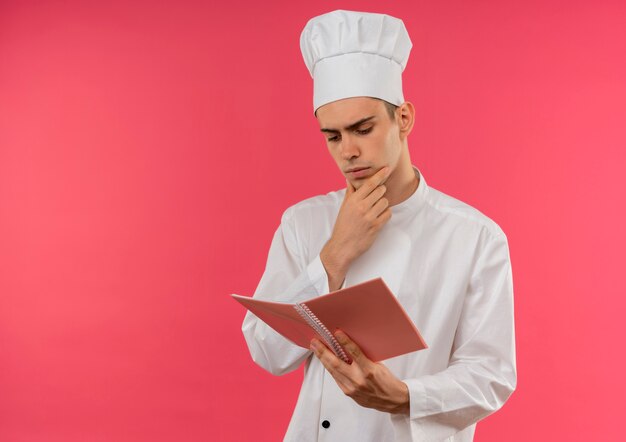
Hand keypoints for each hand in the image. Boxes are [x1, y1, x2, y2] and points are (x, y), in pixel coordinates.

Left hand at [310, 330, 408, 414]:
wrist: (392, 400)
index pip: (355, 353)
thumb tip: (350, 346)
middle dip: (323, 351)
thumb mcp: (378, 365)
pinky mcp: (349, 393)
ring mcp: (352, 388)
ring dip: (323, 359)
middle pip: (336, 363)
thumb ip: (364, 357)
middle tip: (315, 342)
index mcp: (369, 371)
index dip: (345, 342)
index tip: (337, 333)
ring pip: (333, 371)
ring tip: (316, 349)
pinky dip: (330, 369)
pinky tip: (325, 362)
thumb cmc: (387, 382)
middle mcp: (359, 380)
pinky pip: (336, 379)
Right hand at [320, 167, 391, 290]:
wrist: (342, 246)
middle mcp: (361, 207)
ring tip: (376, 209)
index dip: (380, 175)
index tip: (387, 168)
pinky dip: (385, 214)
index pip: (370, 183)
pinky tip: (378, 217)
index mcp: (353, 200)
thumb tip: (349, 180)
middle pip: (380, 191)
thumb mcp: (344, 208)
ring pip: (385, 202)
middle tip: (376, 198)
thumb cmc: (343, 226)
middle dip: (381, 192)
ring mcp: (369, 217)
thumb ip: (350, 193)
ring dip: (383, 204)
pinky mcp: (376, 226)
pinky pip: (388, 214)